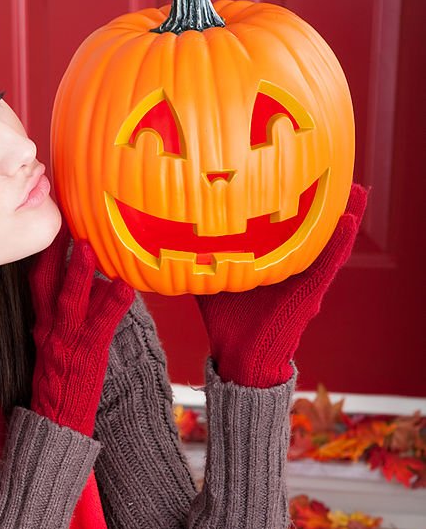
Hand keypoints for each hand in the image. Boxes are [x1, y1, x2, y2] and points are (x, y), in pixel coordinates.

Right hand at [29, 221, 134, 434]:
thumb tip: (82, 290)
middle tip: (63, 220)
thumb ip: (62, 319)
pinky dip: (112, 304)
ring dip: (79, 273)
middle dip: (54, 251)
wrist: (56, 422)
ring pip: (71, 300)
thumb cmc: (61, 386)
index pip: (37, 281)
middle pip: (46, 282)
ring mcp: (67, 342)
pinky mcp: (87, 355)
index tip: (51, 223)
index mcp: (41, 325)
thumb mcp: (53, 349)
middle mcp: (49, 329)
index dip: (44, 252)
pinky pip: (101, 325)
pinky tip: (125, 287)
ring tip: (89, 247)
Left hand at [195, 183, 369, 387]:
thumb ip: (200, 265)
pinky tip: (348, 218)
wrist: (239, 357)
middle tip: (335, 170)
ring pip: (328, 243)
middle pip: (311, 232)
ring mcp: (304, 280)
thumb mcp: (211, 285)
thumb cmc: (227, 326)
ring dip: (344, 216)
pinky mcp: (311, 292)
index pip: (285, 230)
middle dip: (323, 205)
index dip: (293, 205)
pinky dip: (340, 241)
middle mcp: (292, 270)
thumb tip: (172, 245)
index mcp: (272, 266)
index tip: (294, 175)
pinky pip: (329, 263)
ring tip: (355, 188)